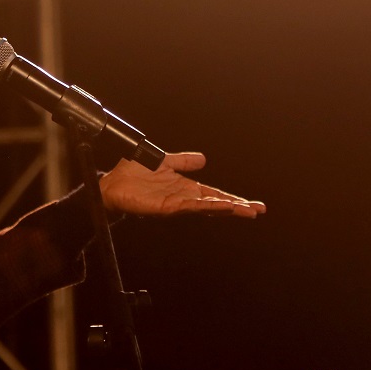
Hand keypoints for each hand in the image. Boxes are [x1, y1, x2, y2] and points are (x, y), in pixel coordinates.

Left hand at [98, 152, 265, 218]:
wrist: (112, 184)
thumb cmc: (133, 175)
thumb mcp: (165, 161)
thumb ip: (184, 161)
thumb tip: (203, 159)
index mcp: (185, 188)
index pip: (215, 195)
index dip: (233, 199)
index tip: (252, 204)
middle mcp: (184, 198)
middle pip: (216, 204)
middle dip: (238, 207)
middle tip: (258, 210)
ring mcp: (176, 204)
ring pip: (207, 207)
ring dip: (226, 208)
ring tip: (245, 209)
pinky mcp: (166, 208)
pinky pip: (189, 207)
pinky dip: (206, 206)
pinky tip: (219, 207)